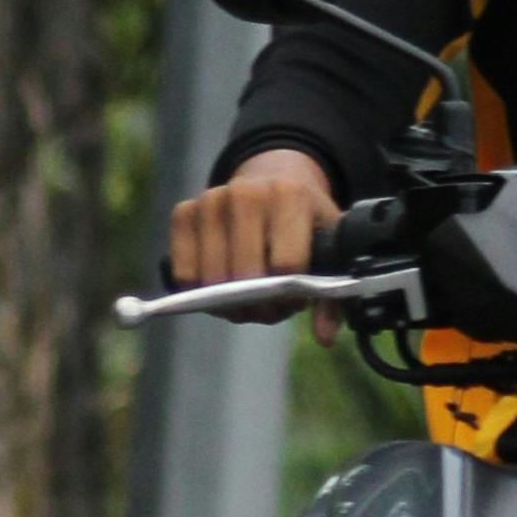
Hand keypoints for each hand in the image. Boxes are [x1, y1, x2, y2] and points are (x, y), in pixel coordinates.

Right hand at [166, 149, 340, 305]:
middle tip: (268, 307)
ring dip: (228, 302)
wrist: (274, 177)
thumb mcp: (331, 248)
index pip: (285, 265)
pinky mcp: (184, 211)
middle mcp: (246, 192)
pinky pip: (184, 272)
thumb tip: (325, 338)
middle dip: (257, 305)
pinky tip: (218, 287)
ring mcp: (211, 200)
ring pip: (213, 278)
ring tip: (248, 295)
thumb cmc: (305, 221)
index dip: (289, 296)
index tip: (294, 300)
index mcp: (289, 196)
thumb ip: (332, 296)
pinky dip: (198, 291)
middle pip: (245, 275)